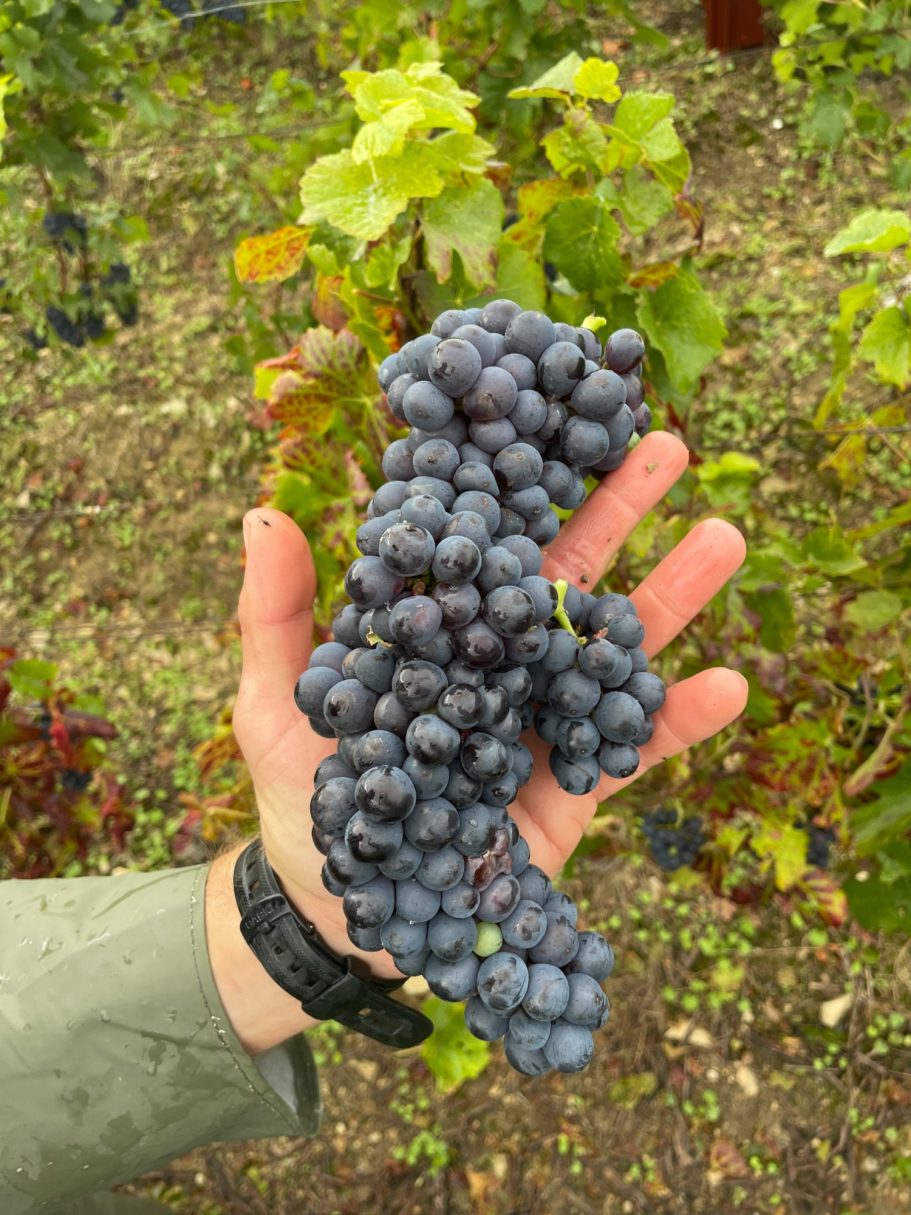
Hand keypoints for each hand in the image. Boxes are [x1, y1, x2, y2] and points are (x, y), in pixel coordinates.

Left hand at [232, 431, 746, 981]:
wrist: (340, 913)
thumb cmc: (301, 798)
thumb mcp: (274, 703)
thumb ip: (278, 616)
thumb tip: (262, 511)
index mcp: (436, 628)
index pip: (483, 541)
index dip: (516, 482)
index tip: (549, 414)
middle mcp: (495, 661)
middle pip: (563, 575)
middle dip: (616, 510)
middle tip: (666, 444)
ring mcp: (537, 719)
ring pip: (610, 648)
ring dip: (671, 596)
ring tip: (727, 538)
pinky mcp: (570, 786)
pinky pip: (629, 747)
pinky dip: (678, 720)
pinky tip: (730, 685)